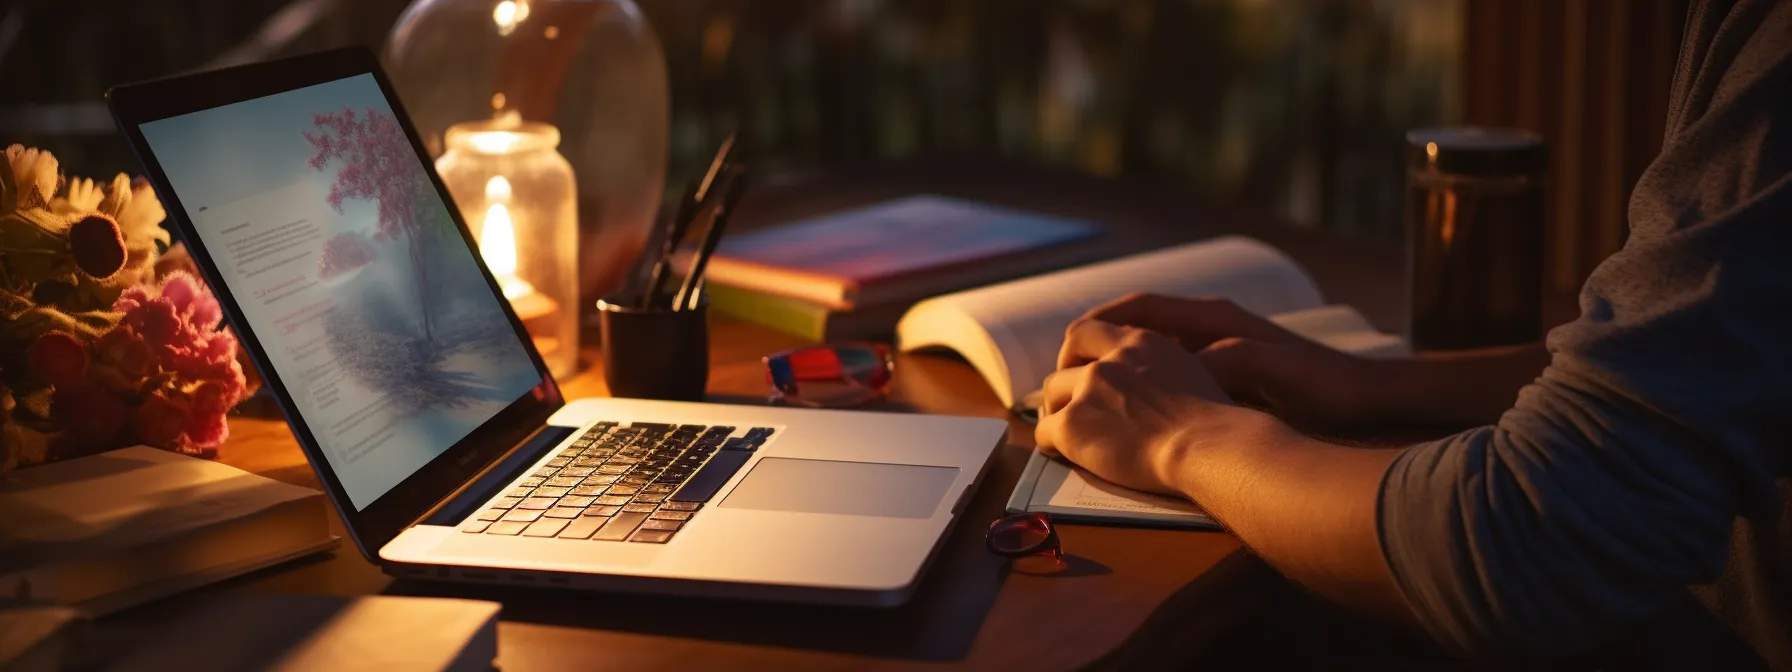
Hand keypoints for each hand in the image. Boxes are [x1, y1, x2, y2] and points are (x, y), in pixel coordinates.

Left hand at [1036, 319, 1274, 496]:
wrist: (1207, 446)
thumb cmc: (1214, 424)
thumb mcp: (1190, 372)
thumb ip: (1159, 368)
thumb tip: (1147, 384)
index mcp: (1139, 342)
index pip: (1088, 331)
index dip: (1075, 352)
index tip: (1076, 367)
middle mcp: (1109, 361)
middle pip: (1063, 365)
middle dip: (1061, 384)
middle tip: (1065, 404)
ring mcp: (1087, 391)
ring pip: (1051, 395)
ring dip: (1057, 413)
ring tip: (1067, 434)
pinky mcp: (1073, 424)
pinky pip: (1043, 432)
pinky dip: (1050, 444)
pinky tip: (1063, 454)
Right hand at [1073, 293, 1385, 428]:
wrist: (1366, 395)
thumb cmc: (1322, 383)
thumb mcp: (1270, 370)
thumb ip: (1226, 363)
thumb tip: (1189, 369)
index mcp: (1216, 318)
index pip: (1142, 307)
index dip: (1101, 322)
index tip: (1069, 343)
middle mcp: (1215, 324)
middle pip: (1141, 324)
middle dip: (1101, 341)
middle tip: (1068, 369)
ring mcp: (1223, 344)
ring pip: (1155, 347)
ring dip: (1122, 362)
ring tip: (1091, 388)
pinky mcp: (1233, 368)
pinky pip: (1174, 366)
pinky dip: (1148, 379)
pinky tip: (1138, 407)